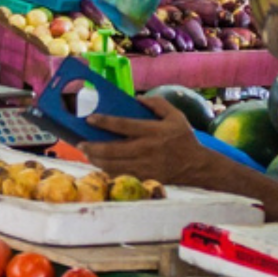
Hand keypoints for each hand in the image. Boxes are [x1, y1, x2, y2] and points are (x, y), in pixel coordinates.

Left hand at [80, 94, 217, 185]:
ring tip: (87, 153)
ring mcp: (144, 166)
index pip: (123, 126)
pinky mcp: (144, 178)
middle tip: (81, 143)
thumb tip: (137, 99)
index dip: (104, 122)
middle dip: (93, 147)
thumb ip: (158, 104)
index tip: (89, 119)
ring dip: (96, 160)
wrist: (197, 166)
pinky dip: (107, 171)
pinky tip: (100, 165)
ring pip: (113, 165)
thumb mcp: (176, 116)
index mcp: (153, 132)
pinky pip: (120, 176)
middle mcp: (146, 149)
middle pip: (112, 150)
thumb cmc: (184, 139)